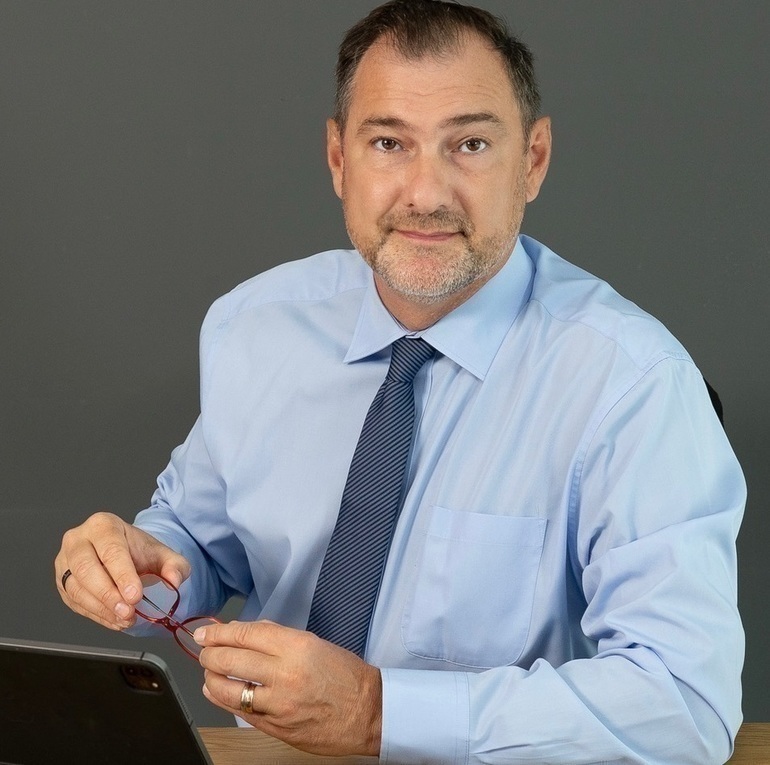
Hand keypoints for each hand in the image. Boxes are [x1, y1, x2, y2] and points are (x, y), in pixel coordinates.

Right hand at [55, 511, 190, 629]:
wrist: (124, 553)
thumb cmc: (138, 550)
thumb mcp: (162, 553)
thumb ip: (175, 565)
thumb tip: (174, 581)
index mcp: (103, 525)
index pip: (110, 550)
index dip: (123, 575)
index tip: (135, 595)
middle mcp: (78, 540)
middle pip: (86, 569)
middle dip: (109, 594)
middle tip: (128, 611)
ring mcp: (64, 562)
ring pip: (76, 588)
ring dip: (101, 608)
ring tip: (125, 618)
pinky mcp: (61, 583)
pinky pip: (74, 602)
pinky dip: (95, 615)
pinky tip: (114, 620)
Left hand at [195, 620, 381, 756]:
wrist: (368, 711)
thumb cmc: (346, 675)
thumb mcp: (315, 643)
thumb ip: (278, 637)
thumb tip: (247, 632)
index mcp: (296, 647)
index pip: (247, 635)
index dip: (220, 633)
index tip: (207, 632)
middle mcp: (284, 674)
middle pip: (231, 660)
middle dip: (210, 653)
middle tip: (204, 649)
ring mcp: (278, 704)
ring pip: (229, 690)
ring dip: (211, 678)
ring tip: (208, 672)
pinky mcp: (276, 728)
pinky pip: (240, 713)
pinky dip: (223, 700)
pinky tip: (217, 692)